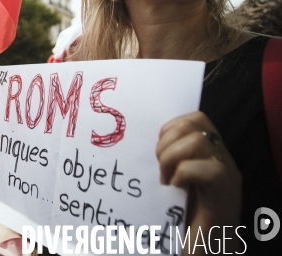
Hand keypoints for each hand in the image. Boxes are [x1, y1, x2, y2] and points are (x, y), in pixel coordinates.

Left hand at [156, 112, 242, 252]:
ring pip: (200, 141)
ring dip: (173, 158)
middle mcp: (222, 160)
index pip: (194, 119)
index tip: (157, 152)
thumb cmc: (179, 218)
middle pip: (196, 124)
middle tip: (160, 169)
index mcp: (209, 154)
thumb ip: (164, 160)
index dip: (169, 128)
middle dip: (167, 142)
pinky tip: (177, 189)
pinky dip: (185, 175)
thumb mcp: (170, 180)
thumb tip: (133, 143)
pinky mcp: (225, 197)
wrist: (204, 250)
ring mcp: (227, 177)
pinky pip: (210, 169)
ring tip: (167, 180)